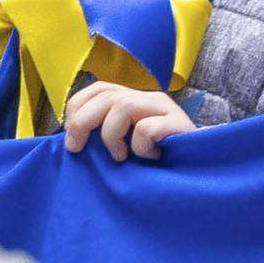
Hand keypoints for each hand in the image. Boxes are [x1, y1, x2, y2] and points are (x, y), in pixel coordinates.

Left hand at [61, 82, 192, 160]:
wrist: (194, 174)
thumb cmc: (152, 164)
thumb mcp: (120, 146)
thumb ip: (101, 135)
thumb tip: (70, 138)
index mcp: (132, 100)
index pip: (97, 89)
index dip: (76, 110)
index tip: (72, 140)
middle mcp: (148, 98)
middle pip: (105, 94)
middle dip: (82, 123)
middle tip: (79, 149)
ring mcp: (165, 108)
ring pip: (123, 106)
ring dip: (111, 136)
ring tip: (120, 157)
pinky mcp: (179, 123)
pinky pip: (146, 128)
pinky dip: (139, 147)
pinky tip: (148, 158)